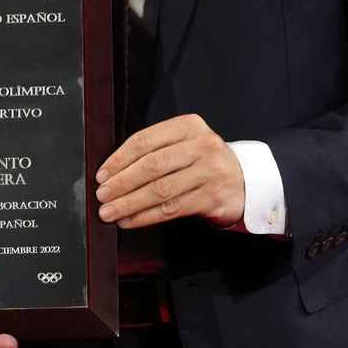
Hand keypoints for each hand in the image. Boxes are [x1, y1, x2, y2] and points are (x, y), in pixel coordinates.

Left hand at [95, 114, 245, 229]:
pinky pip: (172, 208)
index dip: (119, 159)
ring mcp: (209, 171)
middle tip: (102, 195)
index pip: (145, 140)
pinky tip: (130, 220)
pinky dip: (146, 216)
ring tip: (110, 212)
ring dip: (130, 203)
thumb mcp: (186, 144)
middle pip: (152, 165)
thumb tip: (113, 171)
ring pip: (160, 190)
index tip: (102, 174)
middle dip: (121, 183)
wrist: (246, 182)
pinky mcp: (212, 197)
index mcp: (188, 126)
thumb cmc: (205, 162)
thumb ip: (156, 149)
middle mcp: (201, 145)